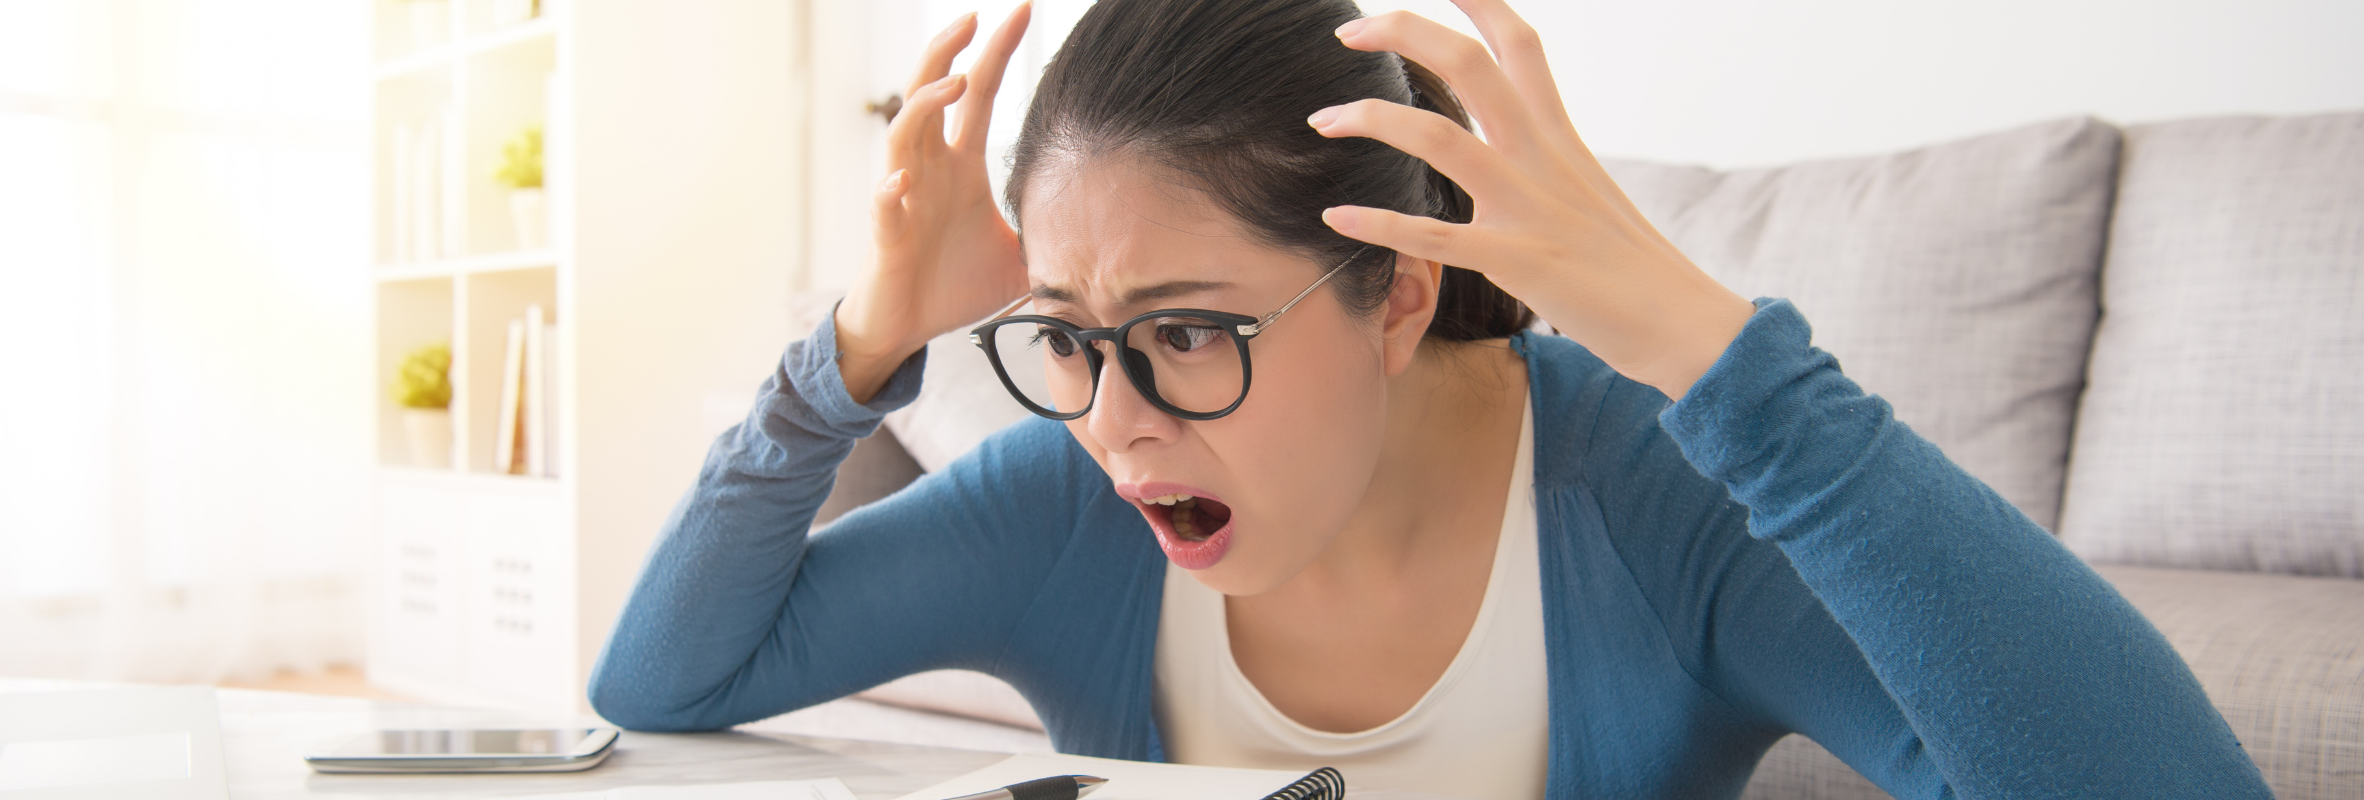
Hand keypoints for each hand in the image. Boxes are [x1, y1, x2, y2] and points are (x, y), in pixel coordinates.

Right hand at [835, 4, 1032, 402]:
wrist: (906, 327)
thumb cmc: (952, 286)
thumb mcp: (1018, 257)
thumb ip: (1053, 237)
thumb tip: (1112, 238)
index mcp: (959, 168)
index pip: (977, 96)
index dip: (994, 52)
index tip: (1020, 10)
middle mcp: (928, 171)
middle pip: (929, 94)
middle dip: (948, 53)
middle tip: (974, 16)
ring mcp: (904, 200)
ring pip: (903, 136)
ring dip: (924, 106)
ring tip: (953, 83)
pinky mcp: (887, 238)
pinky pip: (884, 207)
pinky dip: (889, 191)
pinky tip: (901, 179)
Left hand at [1310, 0, 1754, 400]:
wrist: (1682, 320)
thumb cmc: (1633, 265)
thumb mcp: (1589, 191)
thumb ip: (1547, 161)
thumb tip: (1518, 146)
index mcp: (1561, 136)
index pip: (1519, 44)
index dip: (1478, 1)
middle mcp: (1542, 158)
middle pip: (1469, 65)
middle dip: (1404, 33)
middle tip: (1348, 32)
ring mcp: (1528, 207)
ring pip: (1439, 138)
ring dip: (1372, 120)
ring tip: (1322, 120)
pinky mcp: (1516, 261)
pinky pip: (1434, 236)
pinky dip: (1380, 223)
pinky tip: (1337, 215)